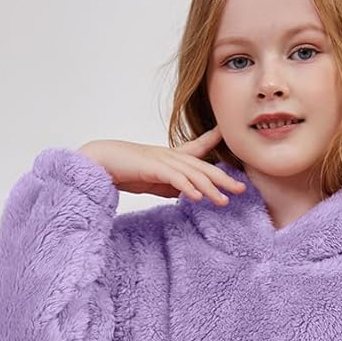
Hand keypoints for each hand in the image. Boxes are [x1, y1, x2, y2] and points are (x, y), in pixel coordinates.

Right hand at [78, 127, 246, 203]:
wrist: (100, 161)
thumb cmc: (125, 170)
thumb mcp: (154, 181)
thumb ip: (171, 185)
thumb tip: (186, 193)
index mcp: (171, 157)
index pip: (198, 147)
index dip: (215, 140)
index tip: (231, 138)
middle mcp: (170, 155)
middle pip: (202, 166)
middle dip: (223, 178)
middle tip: (242, 189)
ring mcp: (162, 160)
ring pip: (192, 174)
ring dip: (209, 188)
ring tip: (223, 201)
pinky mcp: (152, 167)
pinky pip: (174, 178)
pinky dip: (187, 188)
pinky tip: (197, 198)